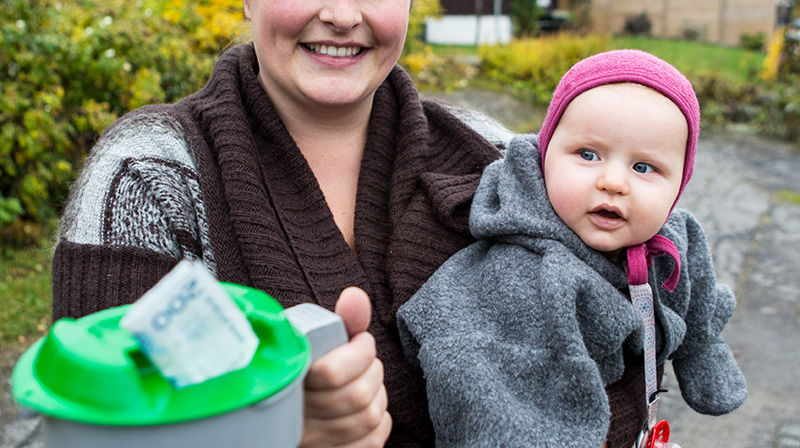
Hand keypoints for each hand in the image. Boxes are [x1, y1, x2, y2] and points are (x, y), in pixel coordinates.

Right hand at [299, 287, 391, 446]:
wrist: (276, 410)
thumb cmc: (305, 366)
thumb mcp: (316, 339)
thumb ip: (340, 321)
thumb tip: (356, 296)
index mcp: (286, 378)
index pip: (332, 372)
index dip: (360, 352)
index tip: (360, 341)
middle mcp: (295, 417)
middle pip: (357, 396)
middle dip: (373, 371)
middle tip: (365, 361)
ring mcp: (312, 441)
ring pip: (367, 419)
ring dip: (377, 396)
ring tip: (365, 383)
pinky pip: (370, 443)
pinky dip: (378, 423)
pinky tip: (365, 409)